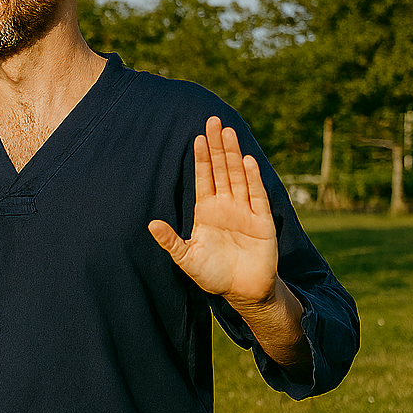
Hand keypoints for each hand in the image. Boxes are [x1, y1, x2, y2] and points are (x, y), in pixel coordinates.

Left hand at [148, 117, 279, 306]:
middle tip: (212, 121)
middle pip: (221, 170)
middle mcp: (226, 206)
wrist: (242, 291)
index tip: (196, 137)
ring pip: (238, 176)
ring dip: (233, 155)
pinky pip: (257, 196)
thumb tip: (150, 225)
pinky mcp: (262, 221)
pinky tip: (247, 161)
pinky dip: (252, 179)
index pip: (203, 178)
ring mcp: (245, 211)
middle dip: (216, 146)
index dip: (200, 158)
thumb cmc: (213, 274)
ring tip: (228, 132)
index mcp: (207, 211)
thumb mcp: (186, 258)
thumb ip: (170, 241)